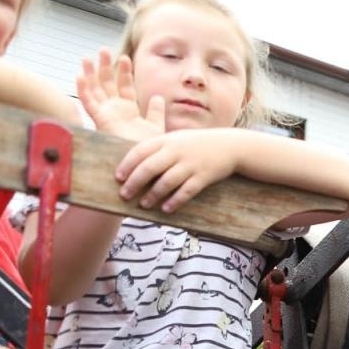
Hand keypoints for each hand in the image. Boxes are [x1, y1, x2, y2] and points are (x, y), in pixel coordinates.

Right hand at [76, 50, 164, 140]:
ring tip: (88, 57)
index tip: (125, 58)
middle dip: (105, 67)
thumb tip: (158, 97)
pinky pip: (88, 103)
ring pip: (95, 90)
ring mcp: (106, 114)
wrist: (143, 163)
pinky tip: (79, 75)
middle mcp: (115, 111)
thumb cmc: (148, 149)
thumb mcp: (155, 127)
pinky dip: (83, 90)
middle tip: (104, 50)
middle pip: (108, 84)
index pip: (124, 86)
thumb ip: (156, 112)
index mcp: (128, 111)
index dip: (124, 72)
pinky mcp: (100, 121)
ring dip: (91, 73)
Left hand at [116, 129, 238, 211]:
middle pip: (149, 168)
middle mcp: (177, 151)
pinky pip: (186, 191)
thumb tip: (136, 164)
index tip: (118, 178)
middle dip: (134, 183)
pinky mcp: (204, 176)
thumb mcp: (177, 139)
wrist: (230, 146)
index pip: (140, 151)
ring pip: (166, 182)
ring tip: (144, 205)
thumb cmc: (199, 144)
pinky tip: (166, 209)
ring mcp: (191, 164)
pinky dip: (175, 201)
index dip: (127, 165)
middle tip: (125, 195)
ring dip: (153, 195)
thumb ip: (158, 148)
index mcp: (167, 140)